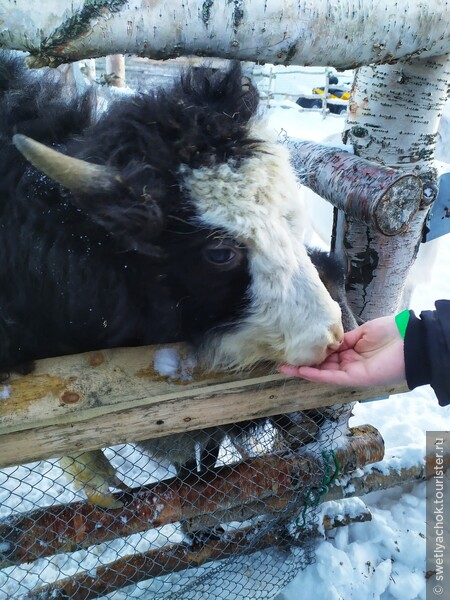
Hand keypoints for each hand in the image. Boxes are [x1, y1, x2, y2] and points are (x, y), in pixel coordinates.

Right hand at [279, 316, 405, 386]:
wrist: (409, 341)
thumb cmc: (391, 333)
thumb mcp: (363, 332)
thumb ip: (345, 338)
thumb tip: (328, 339)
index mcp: (352, 351)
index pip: (327, 353)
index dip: (311, 351)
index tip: (295, 347)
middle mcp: (349, 363)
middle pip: (321, 365)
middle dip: (302, 364)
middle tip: (282, 360)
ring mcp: (351, 372)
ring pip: (322, 373)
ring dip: (303, 371)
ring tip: (284, 367)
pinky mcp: (354, 378)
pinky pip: (331, 377)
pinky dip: (315, 375)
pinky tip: (301, 371)